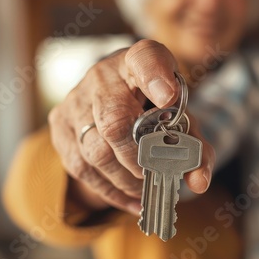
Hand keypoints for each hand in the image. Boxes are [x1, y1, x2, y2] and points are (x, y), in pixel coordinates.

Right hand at [48, 40, 214, 215]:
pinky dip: (108, 190)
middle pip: (114, 122)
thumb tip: (198, 182)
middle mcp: (102, 75)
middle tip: (155, 175)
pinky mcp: (59, 123)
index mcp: (139, 61)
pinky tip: (130, 199)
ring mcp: (75, 99)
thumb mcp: (181, 116)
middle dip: (138, 159)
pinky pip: (79, 166)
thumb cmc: (154, 103)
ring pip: (94, 152)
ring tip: (146, 190)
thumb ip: (195, 146)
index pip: (145, 59)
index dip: (155, 77)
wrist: (115, 92)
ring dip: (124, 181)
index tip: (168, 96)